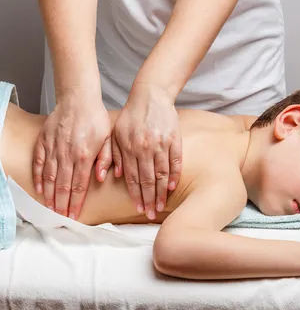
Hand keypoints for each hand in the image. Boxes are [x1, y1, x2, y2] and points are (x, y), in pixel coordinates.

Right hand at [33, 92, 112, 218]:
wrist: (78, 98)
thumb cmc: (95, 117)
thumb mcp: (108, 137)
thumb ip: (105, 159)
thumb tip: (99, 178)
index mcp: (85, 155)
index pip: (79, 185)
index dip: (76, 203)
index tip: (74, 216)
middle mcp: (68, 154)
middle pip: (64, 185)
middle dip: (62, 204)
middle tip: (61, 218)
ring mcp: (54, 148)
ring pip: (50, 177)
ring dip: (50, 195)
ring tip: (51, 208)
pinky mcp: (44, 141)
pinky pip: (39, 163)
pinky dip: (38, 178)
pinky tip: (40, 189)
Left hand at [112, 82, 181, 219]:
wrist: (151, 95)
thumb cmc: (131, 115)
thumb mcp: (116, 133)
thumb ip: (113, 154)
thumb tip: (113, 176)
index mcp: (129, 147)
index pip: (133, 178)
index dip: (135, 195)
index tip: (137, 209)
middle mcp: (145, 148)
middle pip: (148, 180)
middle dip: (149, 200)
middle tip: (150, 215)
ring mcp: (161, 144)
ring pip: (162, 173)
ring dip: (161, 192)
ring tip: (161, 206)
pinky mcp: (175, 139)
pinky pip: (176, 161)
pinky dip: (174, 175)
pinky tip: (172, 187)